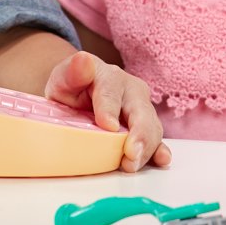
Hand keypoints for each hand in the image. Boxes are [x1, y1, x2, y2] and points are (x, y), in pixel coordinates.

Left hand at [45, 51, 171, 172]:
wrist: (79, 95)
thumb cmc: (72, 87)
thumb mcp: (64, 78)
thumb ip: (72, 71)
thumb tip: (83, 60)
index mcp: (110, 76)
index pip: (111, 91)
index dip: (110, 109)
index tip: (108, 126)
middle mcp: (131, 91)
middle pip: (141, 111)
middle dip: (139, 134)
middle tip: (131, 154)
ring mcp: (142, 109)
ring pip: (151, 127)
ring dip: (146, 148)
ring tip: (132, 164)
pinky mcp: (146, 128)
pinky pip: (156, 140)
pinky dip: (159, 151)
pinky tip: (161, 159)